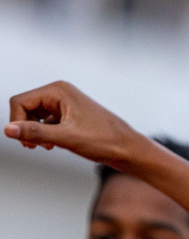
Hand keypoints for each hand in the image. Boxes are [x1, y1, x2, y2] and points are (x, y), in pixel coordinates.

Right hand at [5, 81, 141, 165]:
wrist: (127, 148)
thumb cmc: (102, 140)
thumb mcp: (64, 137)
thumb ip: (34, 132)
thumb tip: (7, 130)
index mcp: (58, 90)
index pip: (19, 101)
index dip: (17, 122)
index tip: (28, 142)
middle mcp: (60, 92)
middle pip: (24, 108)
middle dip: (26, 128)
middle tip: (35, 146)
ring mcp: (64, 102)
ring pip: (33, 116)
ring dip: (35, 132)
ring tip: (48, 146)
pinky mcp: (68, 114)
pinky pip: (44, 122)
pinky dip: (44, 134)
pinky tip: (53, 145)